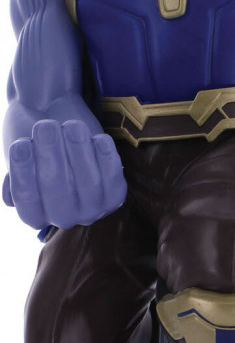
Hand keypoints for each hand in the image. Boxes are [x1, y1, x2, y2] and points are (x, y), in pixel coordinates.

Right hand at [5, 120, 127, 229]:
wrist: (68, 134)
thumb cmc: (38, 142)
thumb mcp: (22, 152)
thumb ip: (16, 163)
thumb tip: (12, 186)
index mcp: (34, 214)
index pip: (26, 201)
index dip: (23, 173)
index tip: (20, 144)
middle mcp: (62, 217)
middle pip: (58, 190)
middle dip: (52, 155)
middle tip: (45, 126)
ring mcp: (90, 209)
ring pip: (89, 184)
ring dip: (79, 150)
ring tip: (71, 125)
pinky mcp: (114, 194)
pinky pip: (113, 177)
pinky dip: (106, 156)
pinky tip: (97, 137)